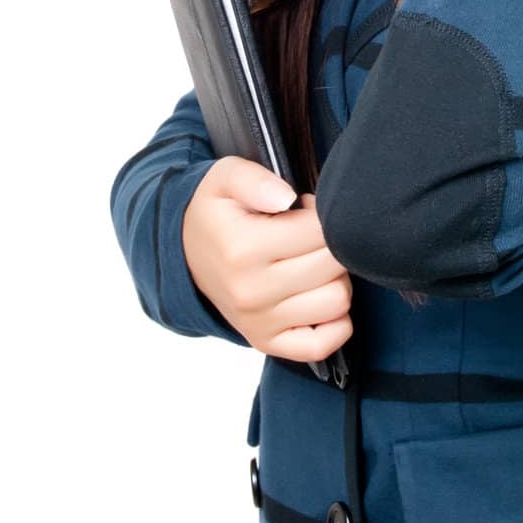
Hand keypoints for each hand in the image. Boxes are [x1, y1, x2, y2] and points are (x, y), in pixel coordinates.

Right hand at [182, 157, 353, 361]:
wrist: (186, 256)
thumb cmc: (216, 215)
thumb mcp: (224, 178)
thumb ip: (255, 179)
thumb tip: (287, 198)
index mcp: (243, 249)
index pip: (319, 230)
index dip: (321, 213)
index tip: (305, 209)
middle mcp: (252, 292)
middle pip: (333, 264)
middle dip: (332, 242)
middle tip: (309, 234)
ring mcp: (259, 322)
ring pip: (337, 301)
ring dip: (336, 277)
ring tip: (311, 261)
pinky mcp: (266, 343)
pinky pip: (322, 344)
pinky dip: (335, 322)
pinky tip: (320, 294)